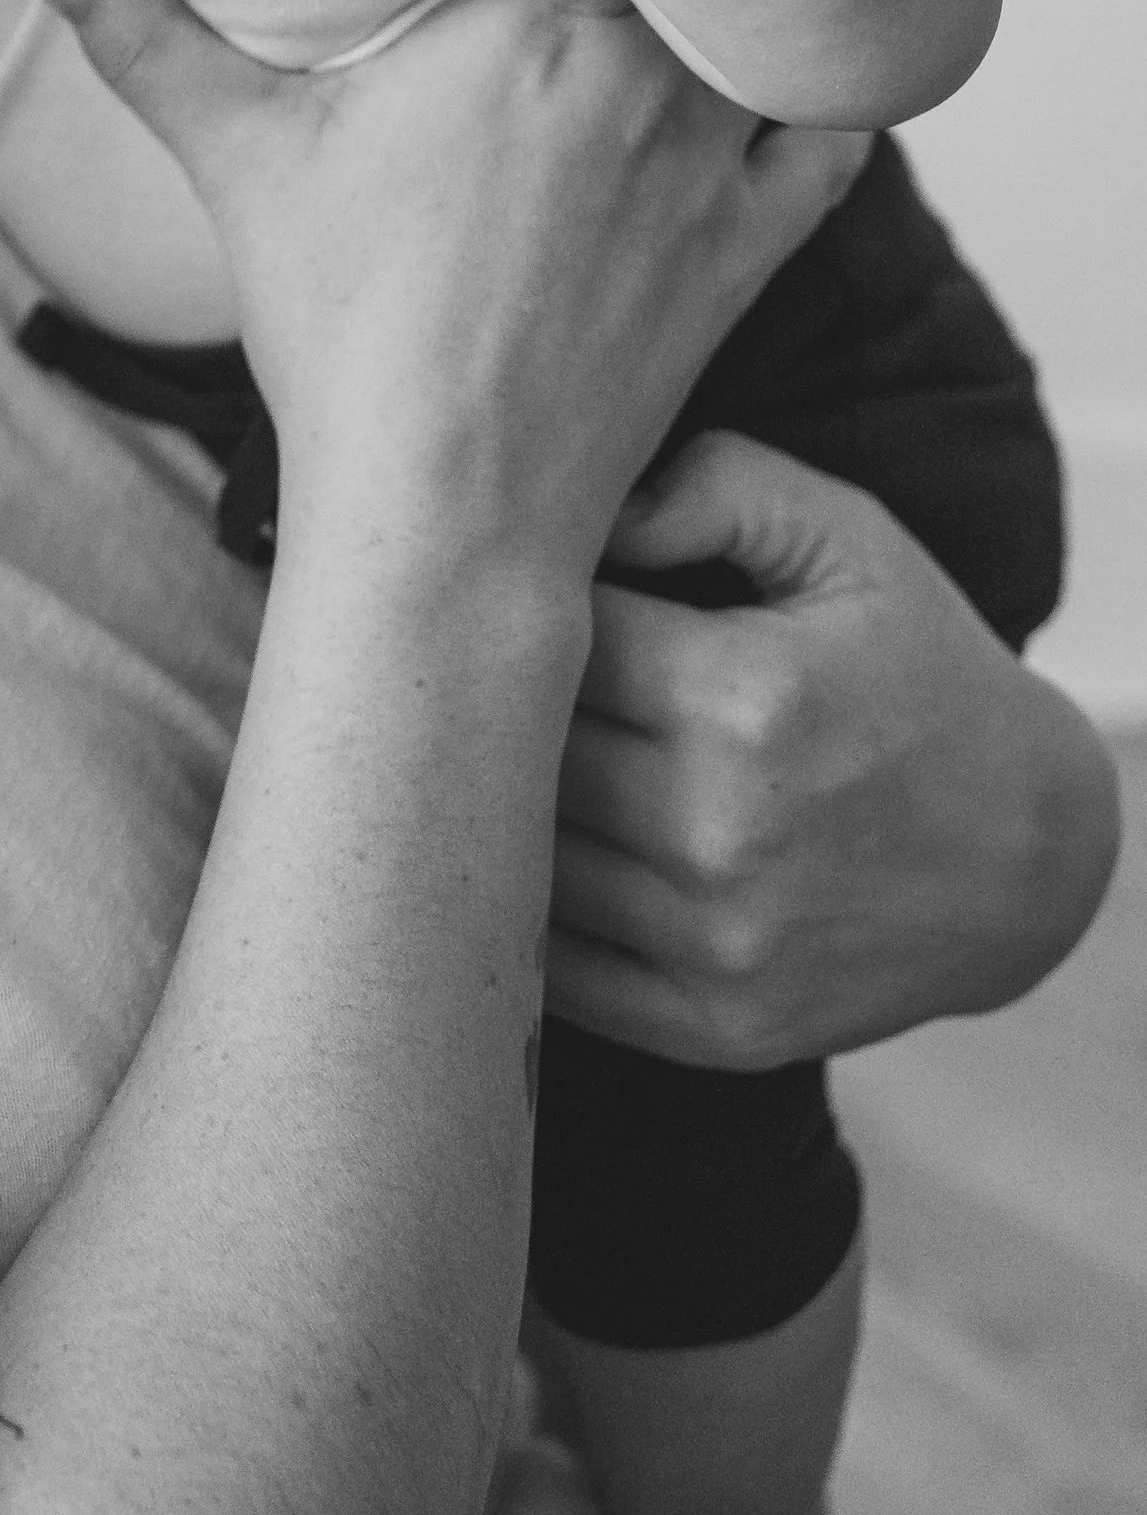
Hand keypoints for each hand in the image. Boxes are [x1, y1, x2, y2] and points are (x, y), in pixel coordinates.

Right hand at [1, 0, 859, 586]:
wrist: (447, 506)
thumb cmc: (338, 327)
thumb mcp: (235, 159)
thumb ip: (138, 34)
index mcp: (527, 12)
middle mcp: (640, 61)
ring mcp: (715, 153)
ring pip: (763, 10)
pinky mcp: (759, 242)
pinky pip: (835, 126)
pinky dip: (815, 91)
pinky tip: (764, 75)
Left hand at [549, 430, 1123, 1064]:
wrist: (1026, 854)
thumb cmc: (911, 668)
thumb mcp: (844, 538)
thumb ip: (714, 486)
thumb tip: (595, 515)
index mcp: (745, 697)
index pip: (547, 636)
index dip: (522, 604)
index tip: (523, 590)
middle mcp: (723, 831)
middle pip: (517, 753)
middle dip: (491, 703)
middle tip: (488, 670)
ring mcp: (717, 943)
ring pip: (520, 859)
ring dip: (494, 806)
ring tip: (501, 753)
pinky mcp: (712, 1028)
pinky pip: (551, 972)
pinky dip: (521, 911)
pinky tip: (531, 853)